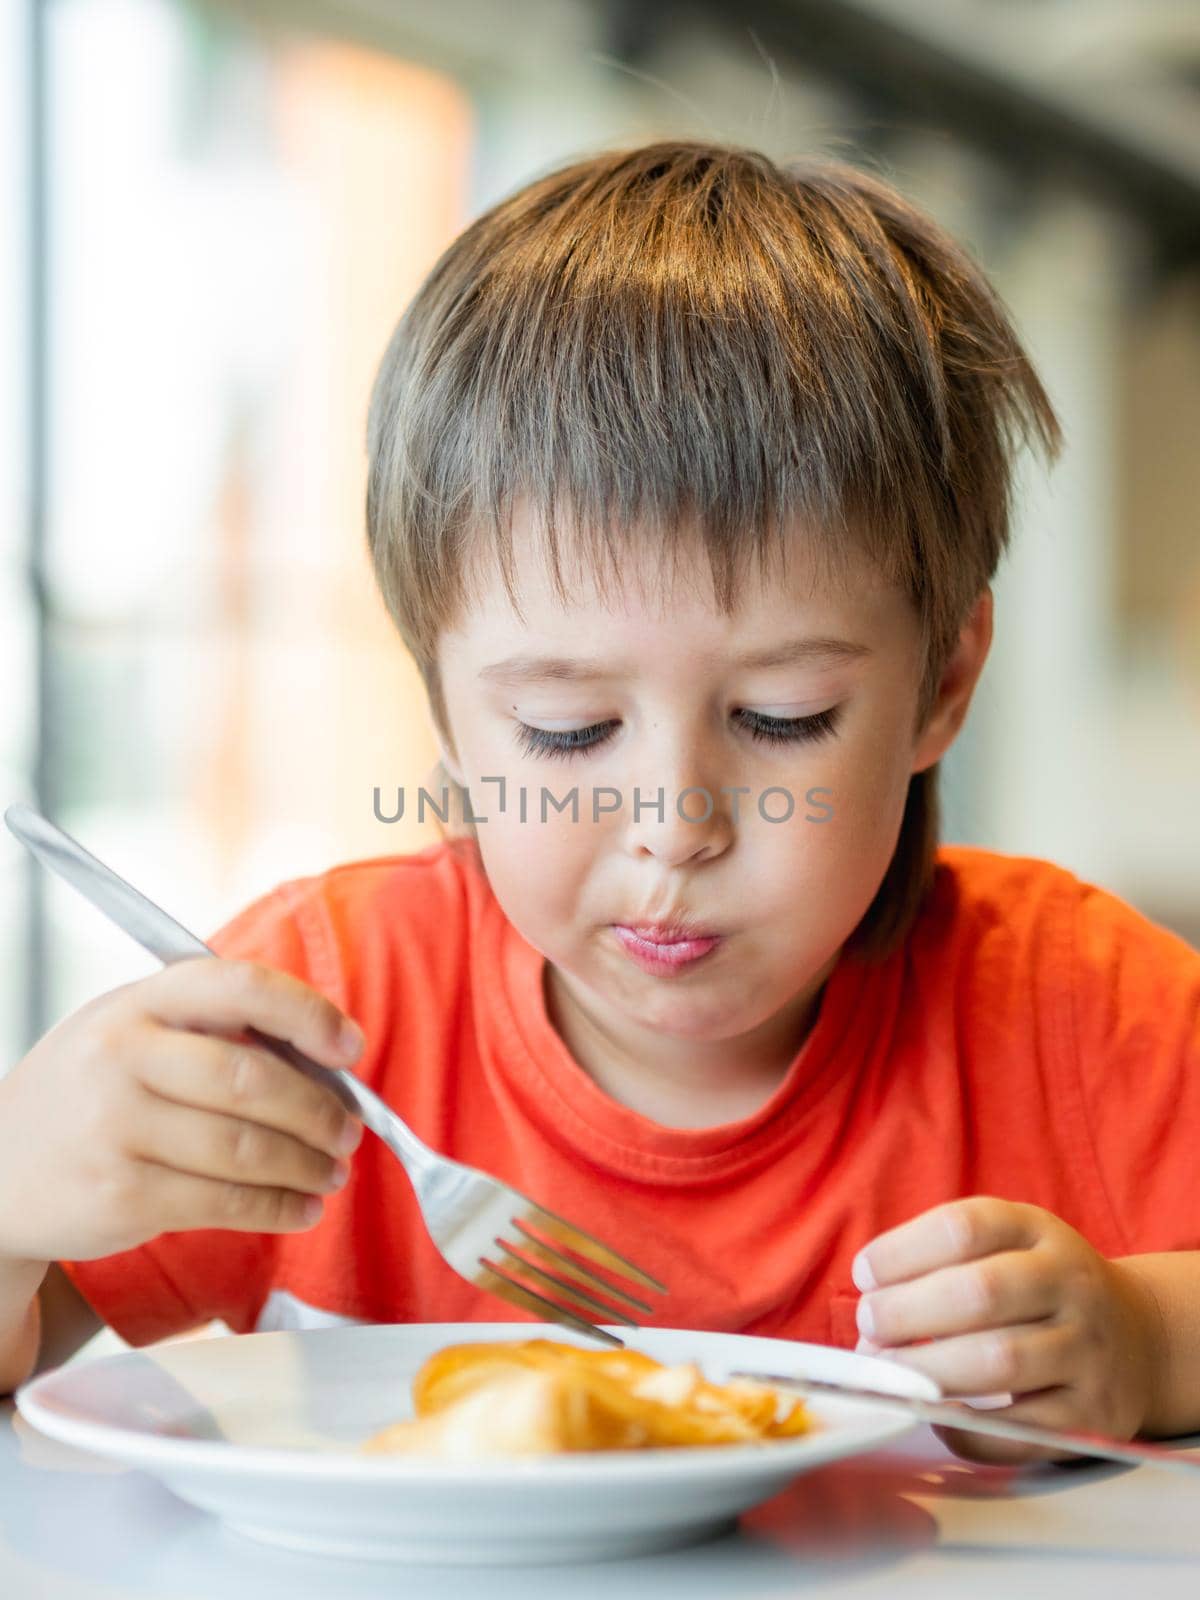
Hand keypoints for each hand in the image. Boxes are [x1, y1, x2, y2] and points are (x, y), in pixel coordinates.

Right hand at [0, 959, 366, 1266]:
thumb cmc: (91, 1094)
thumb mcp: (132, 1033)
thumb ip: (213, 1032)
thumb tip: (325, 1061)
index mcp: (139, 1002)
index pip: (241, 987)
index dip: (308, 1015)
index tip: (349, 1047)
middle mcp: (123, 1057)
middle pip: (253, 1079)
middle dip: (320, 1110)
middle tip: (351, 1129)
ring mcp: (117, 1128)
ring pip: (246, 1148)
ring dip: (307, 1164)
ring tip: (334, 1171)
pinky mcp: (122, 1195)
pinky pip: (224, 1202)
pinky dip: (277, 1206)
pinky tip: (301, 1207)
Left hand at [851, 1197, 1162, 1463]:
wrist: (1136, 1336)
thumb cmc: (1038, 1289)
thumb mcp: (1005, 1246)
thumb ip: (940, 1263)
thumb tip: (868, 1315)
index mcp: (1038, 1231)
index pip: (964, 1227)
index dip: (902, 1251)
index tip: (864, 1275)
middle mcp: (1070, 1283)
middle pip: (980, 1294)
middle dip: (907, 1313)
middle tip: (869, 1327)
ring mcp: (1088, 1349)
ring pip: (1000, 1362)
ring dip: (928, 1371)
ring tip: (889, 1371)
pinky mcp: (1095, 1414)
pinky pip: (1019, 1429)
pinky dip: (965, 1426)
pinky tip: (934, 1413)